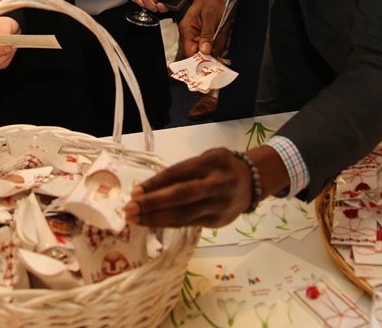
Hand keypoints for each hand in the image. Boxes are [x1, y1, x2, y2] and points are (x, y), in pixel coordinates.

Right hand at [0, 16, 19, 68]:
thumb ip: (3, 32)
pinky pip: (1, 65)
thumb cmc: (5, 24)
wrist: (15, 28)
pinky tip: (10, 53)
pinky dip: (7, 60)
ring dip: (3, 57)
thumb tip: (3, 43)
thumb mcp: (4, 23)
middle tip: (9, 46)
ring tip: (10, 49)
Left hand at [123, 145, 288, 227]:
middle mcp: (217, 183)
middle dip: (153, 204)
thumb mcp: (207, 158)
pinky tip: (153, 223)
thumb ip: (185, 170)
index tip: (135, 192)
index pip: (178, 173)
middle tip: (129, 209)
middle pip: (181, 195)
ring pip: (184, 215)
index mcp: (212, 162)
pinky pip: (189, 223)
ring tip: (135, 219)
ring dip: (156, 219)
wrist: (252, 182)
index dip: (156, 184)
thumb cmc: (220, 167)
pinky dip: (169, 223)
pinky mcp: (217, 221)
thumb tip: (150, 187)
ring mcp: (218, 204)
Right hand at [178, 0, 226, 56]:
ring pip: (207, 50)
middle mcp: (189, 36)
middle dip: (212, 51)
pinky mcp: (203, 36)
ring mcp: (196, 36)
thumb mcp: (210, 17)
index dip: (200, 60)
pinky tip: (221, 32)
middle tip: (221, 42)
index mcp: (186, 31)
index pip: (189, 53)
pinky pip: (211, 44)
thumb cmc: (209, 2)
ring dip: (217, 45)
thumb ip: (207, 34)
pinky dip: (218, 41)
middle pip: (199, 54)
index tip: (212, 63)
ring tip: (221, 32)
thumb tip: (205, 51)